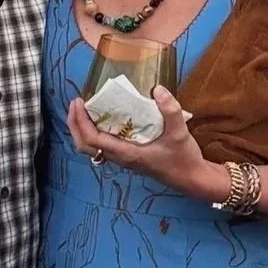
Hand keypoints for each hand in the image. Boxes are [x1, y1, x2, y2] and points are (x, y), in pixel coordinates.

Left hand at [67, 88, 225, 201]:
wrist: (192, 179)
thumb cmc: (184, 159)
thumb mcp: (179, 132)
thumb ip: (170, 110)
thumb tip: (158, 89)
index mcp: (127, 154)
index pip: (93, 140)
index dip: (81, 122)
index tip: (79, 102)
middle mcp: (121, 158)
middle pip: (84, 146)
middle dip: (75, 125)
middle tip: (76, 103)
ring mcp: (124, 159)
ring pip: (92, 148)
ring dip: (83, 129)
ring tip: (85, 109)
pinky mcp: (129, 157)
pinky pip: (103, 146)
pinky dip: (96, 132)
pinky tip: (104, 118)